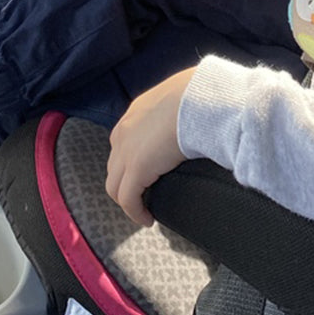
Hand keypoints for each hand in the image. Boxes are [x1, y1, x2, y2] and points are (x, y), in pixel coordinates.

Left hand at [105, 68, 195, 226]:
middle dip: (126, 183)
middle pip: (115, 166)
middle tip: (144, 195)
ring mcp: (126, 150)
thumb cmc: (199, 95)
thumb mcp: (181, 98)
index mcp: (136, 113)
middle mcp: (124, 131)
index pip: (124, 142)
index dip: (132, 161)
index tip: (148, 173)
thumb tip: (195, 116)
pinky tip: (148, 219)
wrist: (198, 98)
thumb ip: (178, 109)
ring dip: (128, 200)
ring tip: (144, 210)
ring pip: (115, 185)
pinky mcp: (136, 168)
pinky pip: (128, 199)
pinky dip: (136, 212)